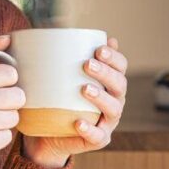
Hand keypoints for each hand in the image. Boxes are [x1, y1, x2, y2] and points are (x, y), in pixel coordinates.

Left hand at [22, 36, 128, 168]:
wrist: (47, 134)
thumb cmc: (55, 99)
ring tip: (84, 89)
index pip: (120, 66)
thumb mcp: (57, 76)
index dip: (114, 57)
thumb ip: (62, 57)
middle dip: (106, 73)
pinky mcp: (97, 139)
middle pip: (119, 85)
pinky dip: (90, 129)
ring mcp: (107, 121)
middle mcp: (113, 100)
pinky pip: (97, 136)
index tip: (99, 49)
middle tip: (87, 64)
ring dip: (101, 98)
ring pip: (113, 109)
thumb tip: (57, 29)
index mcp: (108, 82)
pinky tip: (78, 122)